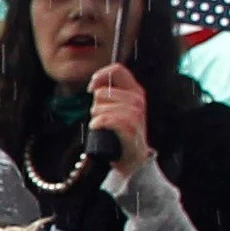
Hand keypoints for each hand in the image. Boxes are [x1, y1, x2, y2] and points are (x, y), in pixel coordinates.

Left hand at [88, 61, 152, 175]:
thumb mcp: (116, 108)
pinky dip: (99, 123)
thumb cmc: (119, 133)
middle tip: (100, 117)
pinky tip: (98, 128)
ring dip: (96, 116)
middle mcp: (138, 100)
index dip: (100, 76)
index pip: (118, 70)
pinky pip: (109, 120)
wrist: (132, 160)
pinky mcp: (131, 130)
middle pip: (104, 92)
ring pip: (103, 107)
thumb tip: (95, 85)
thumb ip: (109, 94)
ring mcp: (137, 115)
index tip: (91, 89)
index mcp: (135, 91)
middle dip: (96, 105)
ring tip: (101, 125)